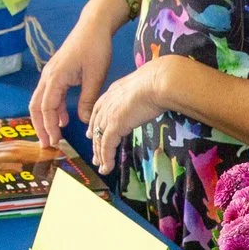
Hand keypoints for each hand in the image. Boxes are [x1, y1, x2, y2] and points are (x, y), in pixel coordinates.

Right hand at [29, 17, 118, 147]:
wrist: (93, 26)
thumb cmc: (95, 48)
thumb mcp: (95, 76)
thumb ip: (88, 99)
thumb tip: (83, 122)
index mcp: (56, 76)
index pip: (46, 107)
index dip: (48, 126)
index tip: (55, 142)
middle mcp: (48, 76)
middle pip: (36, 106)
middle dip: (40, 126)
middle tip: (47, 145)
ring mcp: (51, 74)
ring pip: (41, 101)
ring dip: (45, 119)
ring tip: (53, 137)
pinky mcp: (57, 74)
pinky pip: (50, 95)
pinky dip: (53, 109)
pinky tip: (62, 121)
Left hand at [87, 60, 174, 175]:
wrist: (156, 82)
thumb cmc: (157, 81)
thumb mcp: (143, 85)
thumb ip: (140, 93)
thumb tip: (150, 94)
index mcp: (112, 92)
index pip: (98, 110)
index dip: (95, 123)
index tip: (92, 133)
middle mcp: (107, 104)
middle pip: (96, 126)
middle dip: (95, 142)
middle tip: (95, 155)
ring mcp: (109, 115)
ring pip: (99, 138)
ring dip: (100, 154)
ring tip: (101, 166)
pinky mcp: (115, 126)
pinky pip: (107, 146)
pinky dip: (106, 158)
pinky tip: (107, 167)